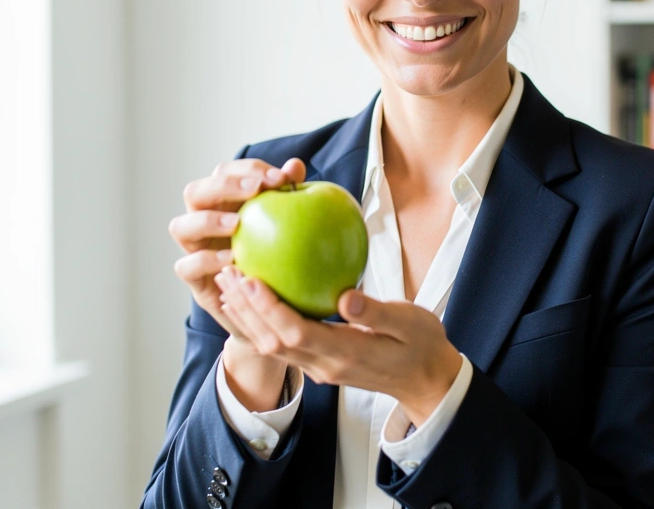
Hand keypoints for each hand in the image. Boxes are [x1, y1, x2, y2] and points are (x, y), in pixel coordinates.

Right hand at [169, 156, 304, 336]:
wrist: (265, 308)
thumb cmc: (279, 258)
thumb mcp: (288, 226)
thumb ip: (289, 196)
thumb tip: (295, 166)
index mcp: (224, 202)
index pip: (225, 172)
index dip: (249, 169)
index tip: (280, 178)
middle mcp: (203, 221)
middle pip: (195, 192)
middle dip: (224, 185)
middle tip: (255, 189)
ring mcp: (194, 249)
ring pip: (180, 226)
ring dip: (207, 220)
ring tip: (237, 223)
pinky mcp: (195, 280)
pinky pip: (186, 266)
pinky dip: (207, 260)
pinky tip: (233, 259)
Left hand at [218, 268, 463, 426]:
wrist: (426, 381)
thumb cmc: (421, 346)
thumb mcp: (410, 323)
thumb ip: (377, 313)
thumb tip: (344, 298)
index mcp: (346, 352)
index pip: (296, 332)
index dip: (269, 308)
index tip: (250, 279)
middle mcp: (325, 364)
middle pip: (272, 340)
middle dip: (245, 308)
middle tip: (227, 273)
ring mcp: (319, 368)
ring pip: (271, 346)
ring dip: (246, 316)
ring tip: (228, 285)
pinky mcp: (319, 364)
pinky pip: (280, 346)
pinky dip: (259, 323)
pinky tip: (251, 302)